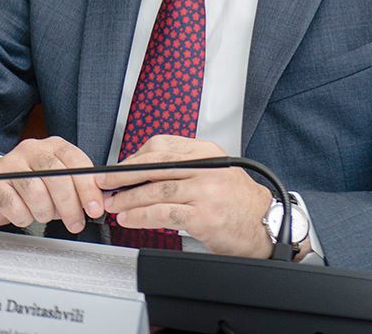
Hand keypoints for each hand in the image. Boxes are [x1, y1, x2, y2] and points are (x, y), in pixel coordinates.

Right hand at [0, 136, 104, 233]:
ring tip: (43, 215)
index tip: (95, 208)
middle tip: (76, 223)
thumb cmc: (32, 184)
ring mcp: (10, 165)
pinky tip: (25, 214)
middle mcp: (31, 150)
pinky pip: (15, 206)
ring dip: (44, 212)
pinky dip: (24, 217)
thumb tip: (98, 202)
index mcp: (52, 146)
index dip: (87, 186)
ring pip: (36, 192)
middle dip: (69, 205)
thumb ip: (78, 187)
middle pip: (56, 175)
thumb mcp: (59, 180)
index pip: (75, 160)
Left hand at [98, 135, 272, 257]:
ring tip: (112, 205)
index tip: (117, 168)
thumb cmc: (238, 201)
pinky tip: (129, 219)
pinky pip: (164, 214)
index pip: (161, 146)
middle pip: (154, 165)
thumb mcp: (215, 171)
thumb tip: (141, 170)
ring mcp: (206, 192)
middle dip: (123, 175)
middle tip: (104, 182)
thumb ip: (184, 166)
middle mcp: (206, 168)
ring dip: (128, 198)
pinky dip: (141, 216)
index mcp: (206, 152)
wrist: (268, 225)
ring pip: (156, 190)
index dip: (133, 158)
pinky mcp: (204, 216)